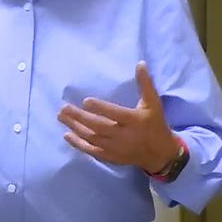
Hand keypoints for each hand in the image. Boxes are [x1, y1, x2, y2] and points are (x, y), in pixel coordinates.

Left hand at [56, 62, 181, 172]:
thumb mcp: (153, 103)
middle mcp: (124, 135)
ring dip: (75, 127)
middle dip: (80, 117)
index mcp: (134, 121)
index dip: (101, 108)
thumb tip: (140, 63)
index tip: (85, 101)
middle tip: (64, 108)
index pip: (115, 114)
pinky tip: (66, 135)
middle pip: (99, 126)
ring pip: (92, 138)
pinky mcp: (110, 157)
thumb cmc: (155, 124)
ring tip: (61, 117)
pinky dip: (78, 144)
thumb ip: (145, 84)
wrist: (160, 154)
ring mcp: (116, 148)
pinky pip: (92, 151)